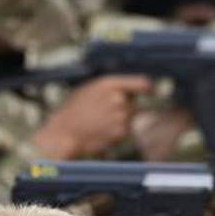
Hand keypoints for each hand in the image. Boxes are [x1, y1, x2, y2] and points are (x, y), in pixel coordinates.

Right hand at [32, 75, 153, 159]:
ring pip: (129, 118)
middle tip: (105, 114)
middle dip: (124, 109)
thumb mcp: (90, 89)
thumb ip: (111, 87)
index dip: (148, 87)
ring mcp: (121, 116)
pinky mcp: (121, 132)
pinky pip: (125, 131)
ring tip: (100, 123)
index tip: (150, 90)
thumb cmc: (74, 111)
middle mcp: (118, 98)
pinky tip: (101, 131)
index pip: (141, 83)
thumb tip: (130, 89)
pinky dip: (116, 132)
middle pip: (133, 103)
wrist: (64, 133)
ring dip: (119, 121)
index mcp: (110, 84)